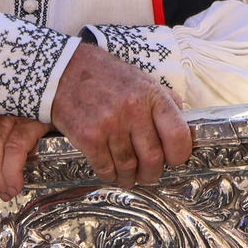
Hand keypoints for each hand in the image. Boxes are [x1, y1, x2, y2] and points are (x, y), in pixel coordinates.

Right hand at [49, 43, 191, 186]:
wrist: (63, 70)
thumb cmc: (105, 76)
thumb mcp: (141, 79)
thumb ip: (165, 100)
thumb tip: (184, 125)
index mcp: (151, 95)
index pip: (177, 134)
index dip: (179, 155)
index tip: (173, 161)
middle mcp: (132, 110)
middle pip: (153, 157)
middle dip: (152, 173)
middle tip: (148, 174)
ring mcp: (109, 124)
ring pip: (128, 167)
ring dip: (130, 177)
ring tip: (128, 176)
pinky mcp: (88, 137)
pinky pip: (105, 168)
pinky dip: (110, 175)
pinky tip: (111, 172)